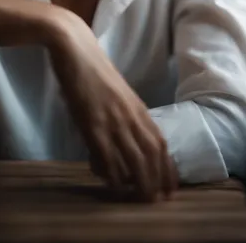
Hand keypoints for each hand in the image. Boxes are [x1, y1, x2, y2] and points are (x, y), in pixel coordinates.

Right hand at [48, 11, 178, 201]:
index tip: (170, 186)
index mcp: (137, 106)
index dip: (168, 166)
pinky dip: (111, 173)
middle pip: (153, 154)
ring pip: (135, 159)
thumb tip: (122, 136)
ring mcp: (113, 119)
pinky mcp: (92, 122)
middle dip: (158, 180)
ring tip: (140, 200)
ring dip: (140, 183)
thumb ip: (122, 112)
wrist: (74, 46)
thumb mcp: (115, 91)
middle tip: (157, 200)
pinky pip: (106, 155)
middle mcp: (130, 114)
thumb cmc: (92, 67)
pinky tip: (111, 183)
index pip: (161, 142)